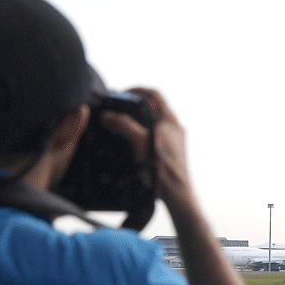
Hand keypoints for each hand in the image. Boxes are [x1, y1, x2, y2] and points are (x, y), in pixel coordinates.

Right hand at [101, 87, 193, 211]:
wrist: (176, 194)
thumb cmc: (163, 168)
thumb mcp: (139, 141)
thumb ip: (124, 125)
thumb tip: (109, 116)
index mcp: (171, 120)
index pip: (155, 94)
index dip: (138, 90)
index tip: (122, 93)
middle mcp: (174, 128)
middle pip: (153, 108)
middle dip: (134, 107)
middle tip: (117, 110)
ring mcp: (173, 140)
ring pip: (152, 123)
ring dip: (136, 121)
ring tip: (120, 126)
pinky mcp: (169, 152)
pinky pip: (153, 137)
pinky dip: (140, 134)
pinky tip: (129, 143)